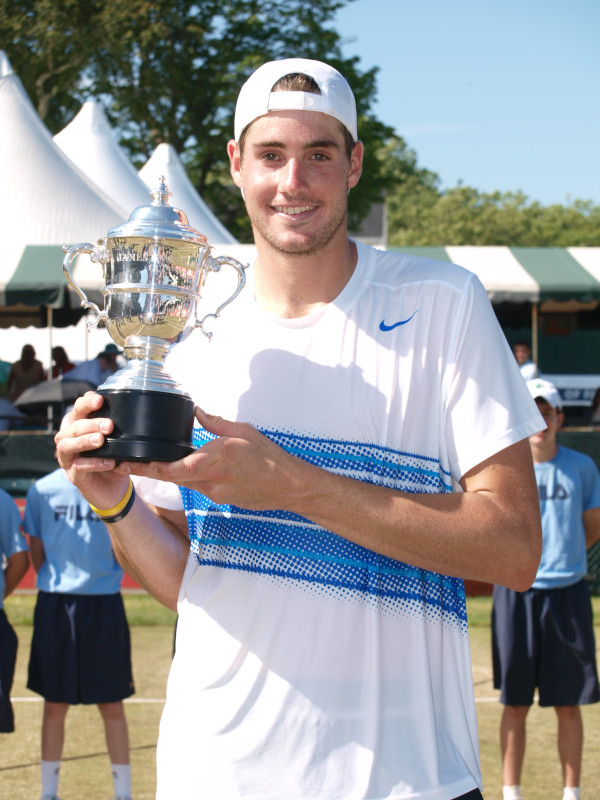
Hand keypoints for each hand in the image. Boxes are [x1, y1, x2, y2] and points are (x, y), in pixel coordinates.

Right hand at [54, 391, 129, 507]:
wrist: (114, 490)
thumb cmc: (114, 460)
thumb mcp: (118, 443)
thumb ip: (118, 430)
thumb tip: (133, 412)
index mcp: (79, 427)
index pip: (78, 410)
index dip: (86, 403)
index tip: (99, 400)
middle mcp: (68, 440)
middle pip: (73, 426)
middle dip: (90, 424)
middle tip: (109, 425)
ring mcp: (67, 459)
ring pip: (66, 445)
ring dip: (83, 441)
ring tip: (101, 440)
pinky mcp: (73, 476)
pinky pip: (78, 467)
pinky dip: (93, 463)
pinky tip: (109, 462)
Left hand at [125, 407, 302, 510]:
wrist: (287, 485)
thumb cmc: (269, 457)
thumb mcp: (243, 431)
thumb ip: (215, 422)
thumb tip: (196, 410)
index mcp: (216, 458)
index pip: (175, 467)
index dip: (149, 467)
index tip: (131, 461)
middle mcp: (211, 479)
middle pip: (170, 477)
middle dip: (145, 471)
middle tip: (122, 466)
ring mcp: (215, 492)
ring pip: (182, 483)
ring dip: (165, 474)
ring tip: (144, 465)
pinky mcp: (220, 498)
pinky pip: (197, 487)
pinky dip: (186, 478)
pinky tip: (181, 470)